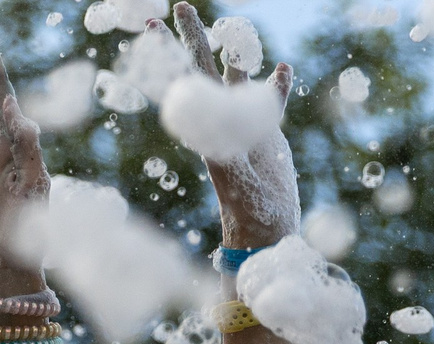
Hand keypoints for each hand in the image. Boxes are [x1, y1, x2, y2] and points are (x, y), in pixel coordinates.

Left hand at [169, 4, 299, 249]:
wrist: (266, 231)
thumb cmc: (248, 212)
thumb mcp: (234, 181)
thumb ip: (225, 154)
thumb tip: (214, 132)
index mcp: (207, 125)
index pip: (183, 79)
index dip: (167, 52)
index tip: (150, 24)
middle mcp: (222, 119)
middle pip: (204, 67)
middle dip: (193, 36)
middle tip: (181, 3)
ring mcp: (246, 124)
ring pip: (238, 78)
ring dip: (236, 52)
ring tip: (234, 27)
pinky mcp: (269, 134)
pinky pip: (271, 101)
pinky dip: (277, 84)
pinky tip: (282, 67)